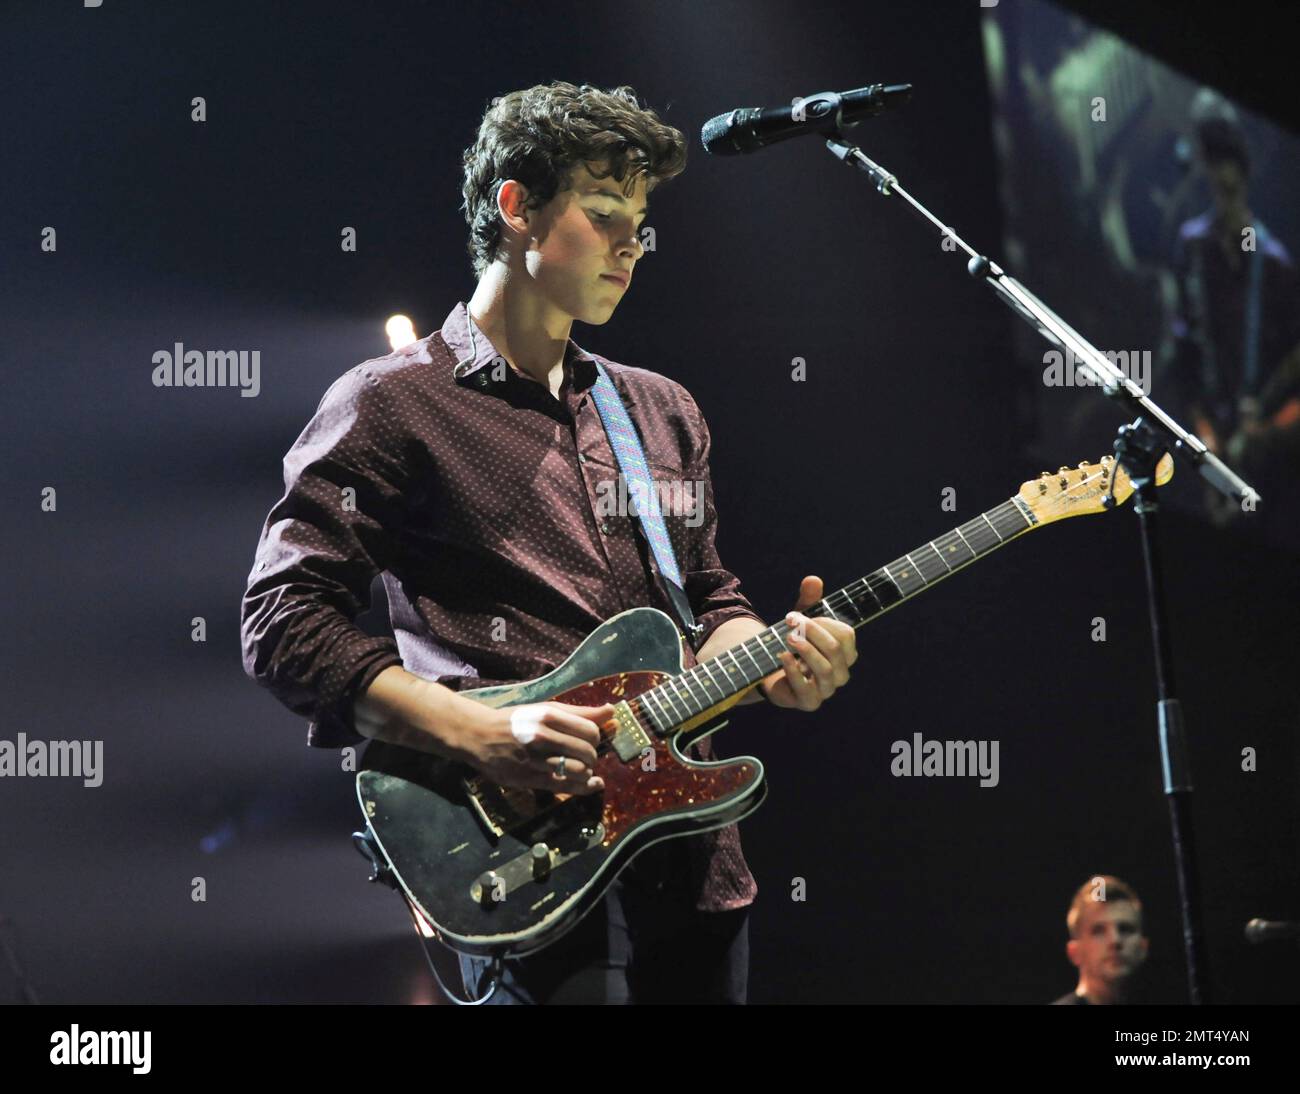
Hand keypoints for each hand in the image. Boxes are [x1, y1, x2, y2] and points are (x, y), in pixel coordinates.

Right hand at [451, 700, 613, 793]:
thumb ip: (579, 713)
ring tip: (582, 768)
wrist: (479, 735)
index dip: (596, 737)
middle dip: (592, 756)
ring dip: (587, 772)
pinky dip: (583, 787)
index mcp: (548, 716)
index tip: (590, 739)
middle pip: (587, 752)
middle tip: (586, 755)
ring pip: (578, 771)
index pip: (590, 731)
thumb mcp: (545, 710)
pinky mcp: (530, 779)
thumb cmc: (515, 720)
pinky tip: (591, 784)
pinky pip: (564, 787)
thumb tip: (611, 711)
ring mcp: (535, 760)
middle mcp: (542, 737)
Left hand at [758, 576, 857, 710]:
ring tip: (788, 638)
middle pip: (836, 649)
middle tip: (791, 622)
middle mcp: (841, 672)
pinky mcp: (809, 702)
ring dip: (805, 649)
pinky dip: (794, 671)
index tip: (797, 616)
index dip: (823, 622)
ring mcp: (827, 689)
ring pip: (826, 668)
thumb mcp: (800, 620)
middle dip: (812, 632)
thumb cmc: (793, 645)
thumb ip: (808, 601)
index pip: (846, 634)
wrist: (771, 672)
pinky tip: (782, 656)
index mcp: (845, 653)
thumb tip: (813, 579)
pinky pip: (807, 690)